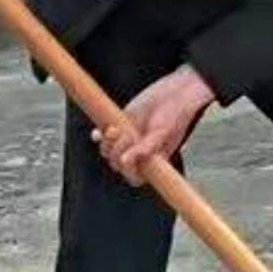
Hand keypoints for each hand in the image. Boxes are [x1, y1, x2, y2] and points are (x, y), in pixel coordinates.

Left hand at [102, 66, 216, 185]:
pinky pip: (101, 137)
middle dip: (118, 150)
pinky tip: (102, 129)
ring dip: (109, 141)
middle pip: (117, 164)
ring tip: (118, 127)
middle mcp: (139, 154)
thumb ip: (145, 149)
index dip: (128, 171)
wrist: (172, 94)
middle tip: (128, 134)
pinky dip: (99, 135)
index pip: (135, 177)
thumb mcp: (161, 133)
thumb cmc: (173, 115)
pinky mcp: (118, 127)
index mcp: (153, 162)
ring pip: (108, 151)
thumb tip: (126, 161)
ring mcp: (127, 141)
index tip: (127, 158)